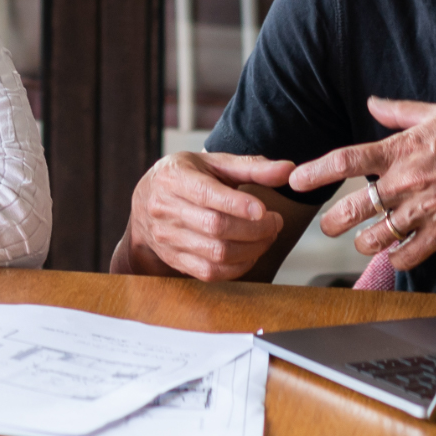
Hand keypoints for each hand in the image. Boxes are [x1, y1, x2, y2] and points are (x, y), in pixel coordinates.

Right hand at [115, 152, 295, 280]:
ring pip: (216, 253)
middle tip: (276, 222)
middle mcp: (165, 208)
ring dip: (252, 249)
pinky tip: (250, 253)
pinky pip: (210, 272)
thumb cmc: (186, 176)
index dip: (237, 205)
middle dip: (255, 229)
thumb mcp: (212, 163)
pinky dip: (238, 267)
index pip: (206, 194)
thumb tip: (289, 170)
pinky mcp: (174, 259)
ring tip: (267, 236)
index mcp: (174, 177)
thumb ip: (251, 166)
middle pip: (216, 227)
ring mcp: (167, 237)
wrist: (146, 200)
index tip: (264, 210)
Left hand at [289, 99, 435, 271]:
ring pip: (375, 237)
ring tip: (363, 241)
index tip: (294, 182)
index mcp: (402, 149)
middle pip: (352, 207)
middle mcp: (406, 181)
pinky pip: (407, 255)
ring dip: (364, 242)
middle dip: (332, 221)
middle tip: (328, 226)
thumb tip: (373, 104)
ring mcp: (424, 209)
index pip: (345, 161)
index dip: (314, 173)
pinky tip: (395, 255)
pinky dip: (396, 258)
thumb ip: (400, 112)